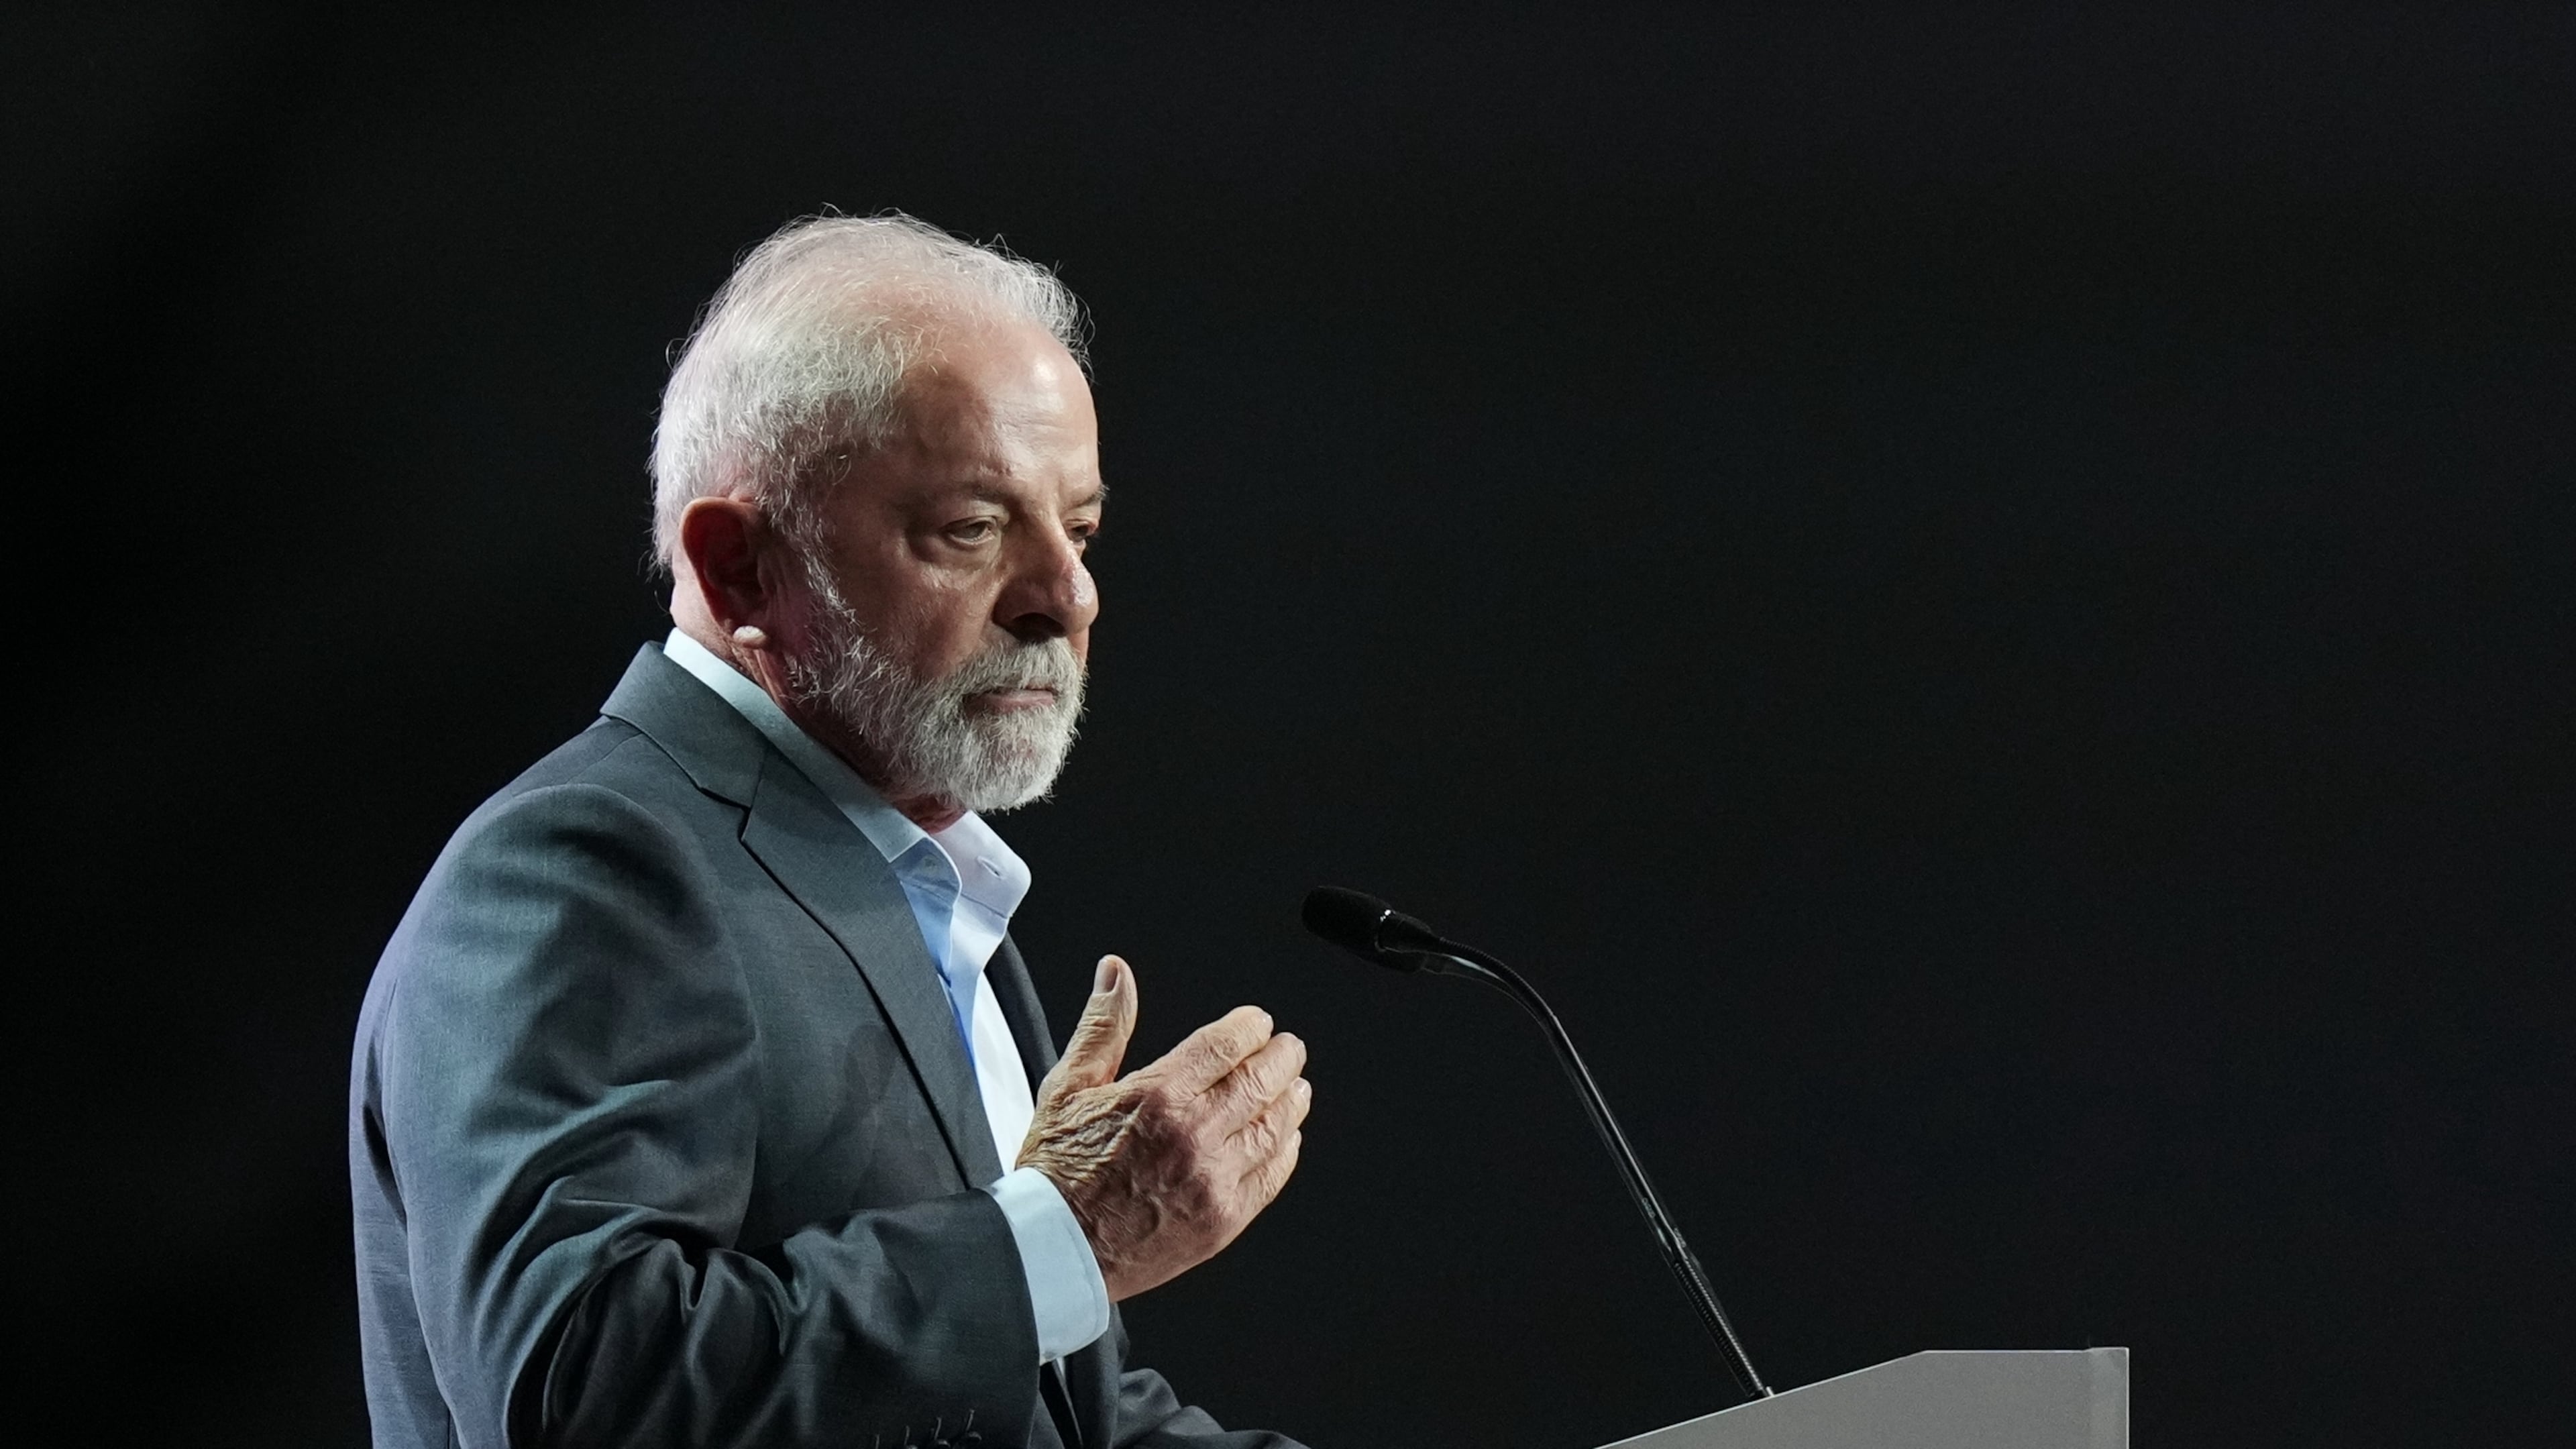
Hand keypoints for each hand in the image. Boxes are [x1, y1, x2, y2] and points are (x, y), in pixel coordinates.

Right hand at [1017, 955, 1310, 1300]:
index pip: (1226, 1045)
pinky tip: (1286, 1140)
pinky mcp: (1222, 1220)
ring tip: (1295, 1088)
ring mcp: (1212, 1179)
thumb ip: (1103, 1025)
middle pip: (1260, 1081)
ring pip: (1274, 1128)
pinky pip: (1270, 1178)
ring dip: (1291, 1101)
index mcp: (1158, 1096)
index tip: (1258, 1023)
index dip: (1251, 1028)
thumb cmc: (1057, 1173)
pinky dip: (1285, 1153)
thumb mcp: (1068, 1086)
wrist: (1054, 1247)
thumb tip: (1117, 974)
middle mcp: (1193, 1135)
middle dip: (1282, 1057)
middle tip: (1288, 1049)